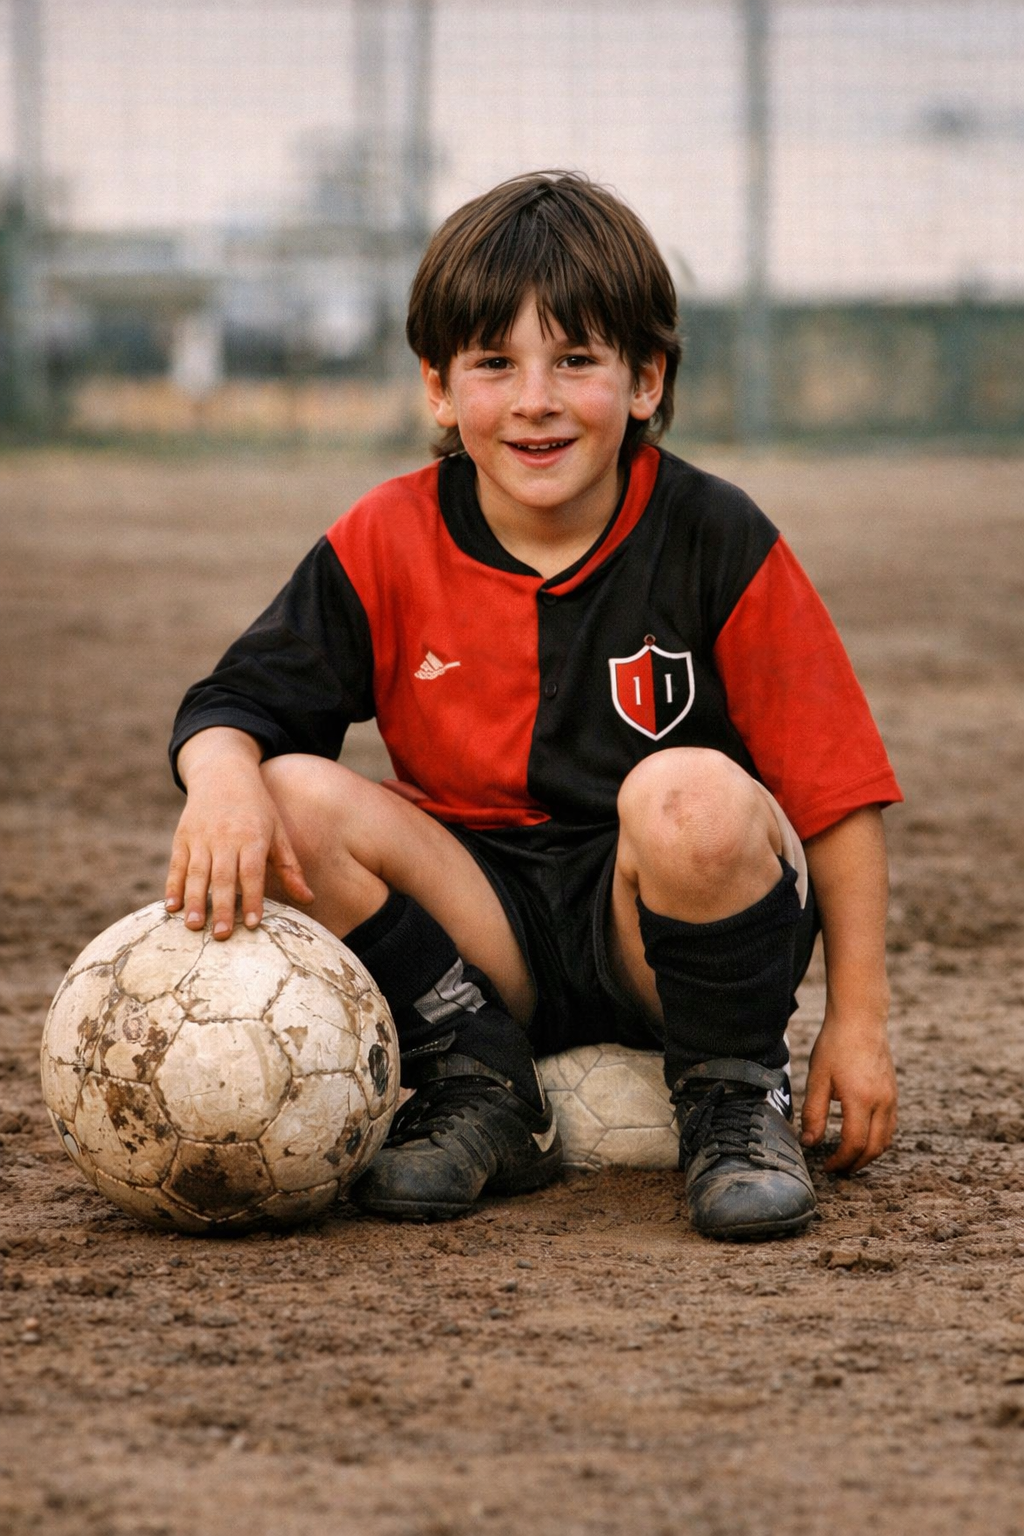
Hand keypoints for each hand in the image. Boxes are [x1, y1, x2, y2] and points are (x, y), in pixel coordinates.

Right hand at [164, 730, 313, 939]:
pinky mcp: (182, 837)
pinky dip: (172, 886)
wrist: (222, 773)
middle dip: (221, 907)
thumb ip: (290, 868)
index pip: (252, 872)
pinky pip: (176, 865)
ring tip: (193, 927)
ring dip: (194, 900)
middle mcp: (225, 838)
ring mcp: (201, 837)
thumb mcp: (277, 832)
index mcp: (252, 837)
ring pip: (196, 873)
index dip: (252, 898)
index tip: (252, 924)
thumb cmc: (257, 808)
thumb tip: (308, 900)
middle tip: (221, 936)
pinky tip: (171, 907)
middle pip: (222, 877)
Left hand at [800, 1016, 896, 1173]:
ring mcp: (891, 1097)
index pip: (854, 1144)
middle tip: (839, 1169)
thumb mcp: (817, 1078)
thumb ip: (813, 1113)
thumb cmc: (835, 1045)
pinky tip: (863, 1136)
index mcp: (860, 1100)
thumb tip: (809, 1142)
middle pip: (875, 1148)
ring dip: (869, 1154)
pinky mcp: (893, 1092)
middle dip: (856, 1164)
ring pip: (886, 1139)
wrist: (861, 1019)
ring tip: (850, 1157)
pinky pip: (891, 1125)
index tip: (827, 1166)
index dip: (840, 1160)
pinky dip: (879, 1139)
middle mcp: (881, 1102)